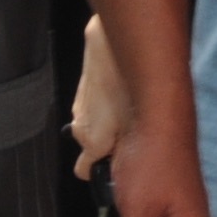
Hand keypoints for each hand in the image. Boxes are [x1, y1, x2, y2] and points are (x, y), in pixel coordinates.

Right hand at [68, 19, 132, 178]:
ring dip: (109, 123)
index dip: (100, 172)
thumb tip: (128, 158)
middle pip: (92, 147)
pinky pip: (95, 107)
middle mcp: (81, 126)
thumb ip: (127, 146)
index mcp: (91, 140)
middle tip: (132, 134)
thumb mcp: (136, 123)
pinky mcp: (83, 90)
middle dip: (110, 144)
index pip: (84, 171)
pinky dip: (105, 106)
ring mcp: (80, 107)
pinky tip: (121, 93)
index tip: (117, 168)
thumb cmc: (123, 82)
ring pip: (94, 126)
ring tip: (130, 109)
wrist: (106, 44)